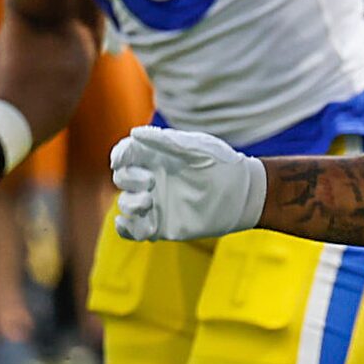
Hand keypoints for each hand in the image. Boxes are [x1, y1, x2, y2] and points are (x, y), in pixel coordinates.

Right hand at [108, 126, 268, 242]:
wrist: (245, 195)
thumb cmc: (223, 165)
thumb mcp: (196, 149)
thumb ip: (165, 141)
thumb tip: (134, 133)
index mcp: (157, 157)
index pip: (126, 154)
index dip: (119, 156)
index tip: (121, 160)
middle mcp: (152, 179)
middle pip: (122, 178)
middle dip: (128, 180)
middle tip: (150, 183)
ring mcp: (155, 203)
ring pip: (125, 204)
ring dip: (130, 204)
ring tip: (148, 202)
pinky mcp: (159, 225)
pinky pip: (132, 230)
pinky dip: (126, 228)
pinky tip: (131, 223)